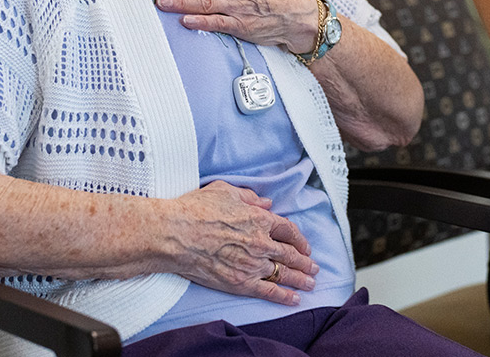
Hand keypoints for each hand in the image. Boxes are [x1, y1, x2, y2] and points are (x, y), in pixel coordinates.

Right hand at [167, 180, 318, 304]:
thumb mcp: (225, 191)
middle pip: (290, 254)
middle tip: (314, 267)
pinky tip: (294, 299)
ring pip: (284, 274)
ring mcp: (252, 265)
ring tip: (311, 283)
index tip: (303, 245)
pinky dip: (284, 296)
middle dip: (305, 261)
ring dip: (301, 279)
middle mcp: (261, 243)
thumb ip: (249, 197)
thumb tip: (266, 203)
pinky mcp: (240, 283)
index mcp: (259, 219)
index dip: (299, 238)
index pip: (287, 230)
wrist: (175, 235)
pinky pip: (268, 291)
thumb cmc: (195, 210)